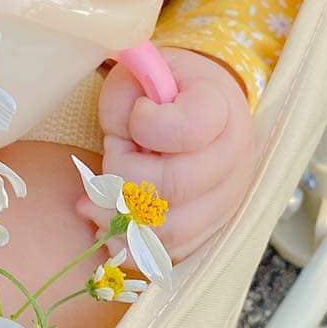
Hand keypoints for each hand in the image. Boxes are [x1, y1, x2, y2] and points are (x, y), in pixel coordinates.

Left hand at [81, 48, 254, 261]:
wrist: (199, 105)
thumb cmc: (162, 89)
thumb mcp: (142, 73)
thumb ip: (127, 97)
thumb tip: (123, 141)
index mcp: (221, 107)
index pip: (188, 128)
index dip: (146, 125)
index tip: (137, 112)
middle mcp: (235, 156)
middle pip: (175, 185)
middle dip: (124, 176)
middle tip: (105, 161)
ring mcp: (229, 198)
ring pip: (174, 230)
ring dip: (122, 220)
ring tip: (91, 203)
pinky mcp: (213, 228)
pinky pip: (174, 254)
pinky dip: (134, 248)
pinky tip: (108, 228)